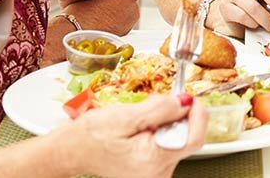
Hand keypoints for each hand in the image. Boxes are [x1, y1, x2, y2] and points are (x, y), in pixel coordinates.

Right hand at [58, 94, 206, 177]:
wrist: (72, 150)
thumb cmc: (92, 136)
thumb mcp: (126, 116)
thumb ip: (161, 109)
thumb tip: (185, 102)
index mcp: (152, 160)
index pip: (195, 138)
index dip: (197, 113)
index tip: (189, 98)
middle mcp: (158, 173)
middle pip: (187, 136)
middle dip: (176, 115)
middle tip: (155, 105)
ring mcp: (156, 173)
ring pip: (178, 138)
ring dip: (167, 121)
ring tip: (141, 118)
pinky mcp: (154, 168)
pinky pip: (169, 144)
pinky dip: (160, 130)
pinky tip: (142, 128)